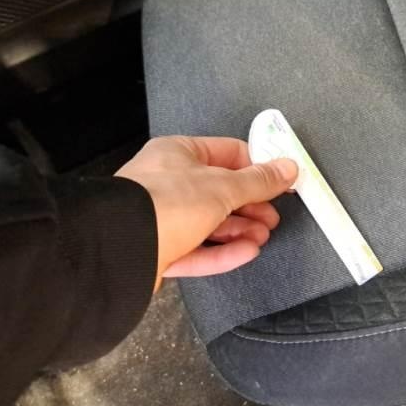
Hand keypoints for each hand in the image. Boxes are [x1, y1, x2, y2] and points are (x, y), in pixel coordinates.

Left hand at [115, 136, 297, 289]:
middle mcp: (168, 182)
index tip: (280, 180)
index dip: (258, 167)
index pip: (228, 153)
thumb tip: (286, 168)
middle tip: (273, 215)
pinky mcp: (159, 249)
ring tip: (263, 236)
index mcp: (178, 153)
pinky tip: (246, 252)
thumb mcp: (223, 187)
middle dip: (251, 205)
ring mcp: (162, 217)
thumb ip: (258, 180)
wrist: (119, 248)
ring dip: (241, 229)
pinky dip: (224, 251)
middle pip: (221, 191)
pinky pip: (198, 249)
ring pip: (210, 222)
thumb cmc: (160, 204)